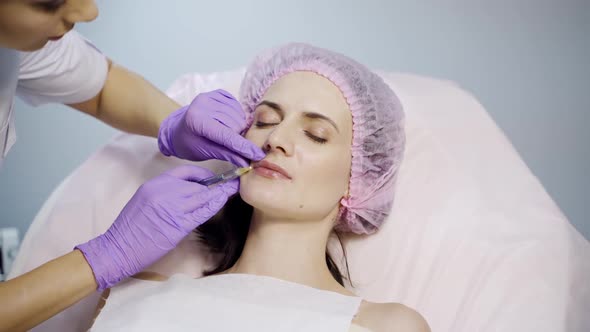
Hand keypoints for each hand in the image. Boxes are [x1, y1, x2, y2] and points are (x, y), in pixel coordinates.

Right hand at [75, 165, 236, 289]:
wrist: (117, 248)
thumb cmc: (130, 227)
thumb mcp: (144, 199)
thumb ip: (164, 192)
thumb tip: (188, 190)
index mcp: (155, 184)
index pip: (185, 171)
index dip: (203, 174)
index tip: (213, 178)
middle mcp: (164, 192)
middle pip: (198, 184)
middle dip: (216, 185)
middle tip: (230, 184)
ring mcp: (171, 208)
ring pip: (203, 197)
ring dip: (219, 194)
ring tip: (231, 191)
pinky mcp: (177, 226)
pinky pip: (202, 213)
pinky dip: (214, 206)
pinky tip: (222, 203)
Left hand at [158, 89, 264, 166]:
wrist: (177, 128)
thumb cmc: (190, 143)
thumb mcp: (205, 152)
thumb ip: (227, 155)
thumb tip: (247, 162)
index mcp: (197, 121)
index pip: (226, 135)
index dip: (243, 147)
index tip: (258, 155)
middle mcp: (203, 104)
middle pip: (235, 124)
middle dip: (239, 137)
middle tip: (234, 145)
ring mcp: (210, 96)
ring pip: (238, 115)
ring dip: (239, 127)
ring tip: (230, 134)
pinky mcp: (217, 93)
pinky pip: (237, 106)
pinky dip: (237, 116)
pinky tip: (229, 122)